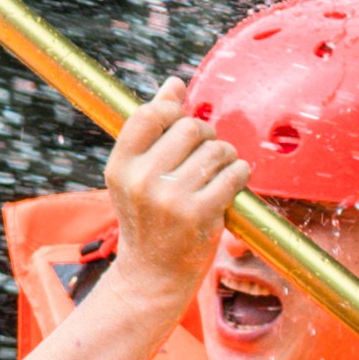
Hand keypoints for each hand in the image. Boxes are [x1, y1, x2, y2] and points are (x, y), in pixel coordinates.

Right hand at [104, 77, 247, 303]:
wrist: (152, 275)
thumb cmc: (148, 218)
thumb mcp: (135, 175)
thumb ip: (152, 129)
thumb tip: (174, 84)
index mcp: (120, 167)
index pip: (151, 114)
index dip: (174, 113)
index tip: (180, 129)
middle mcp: (141, 181)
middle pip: (191, 128)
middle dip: (206, 137)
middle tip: (203, 158)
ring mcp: (170, 198)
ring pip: (218, 149)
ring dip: (226, 158)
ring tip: (216, 175)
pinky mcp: (200, 213)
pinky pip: (235, 173)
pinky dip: (239, 176)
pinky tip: (228, 188)